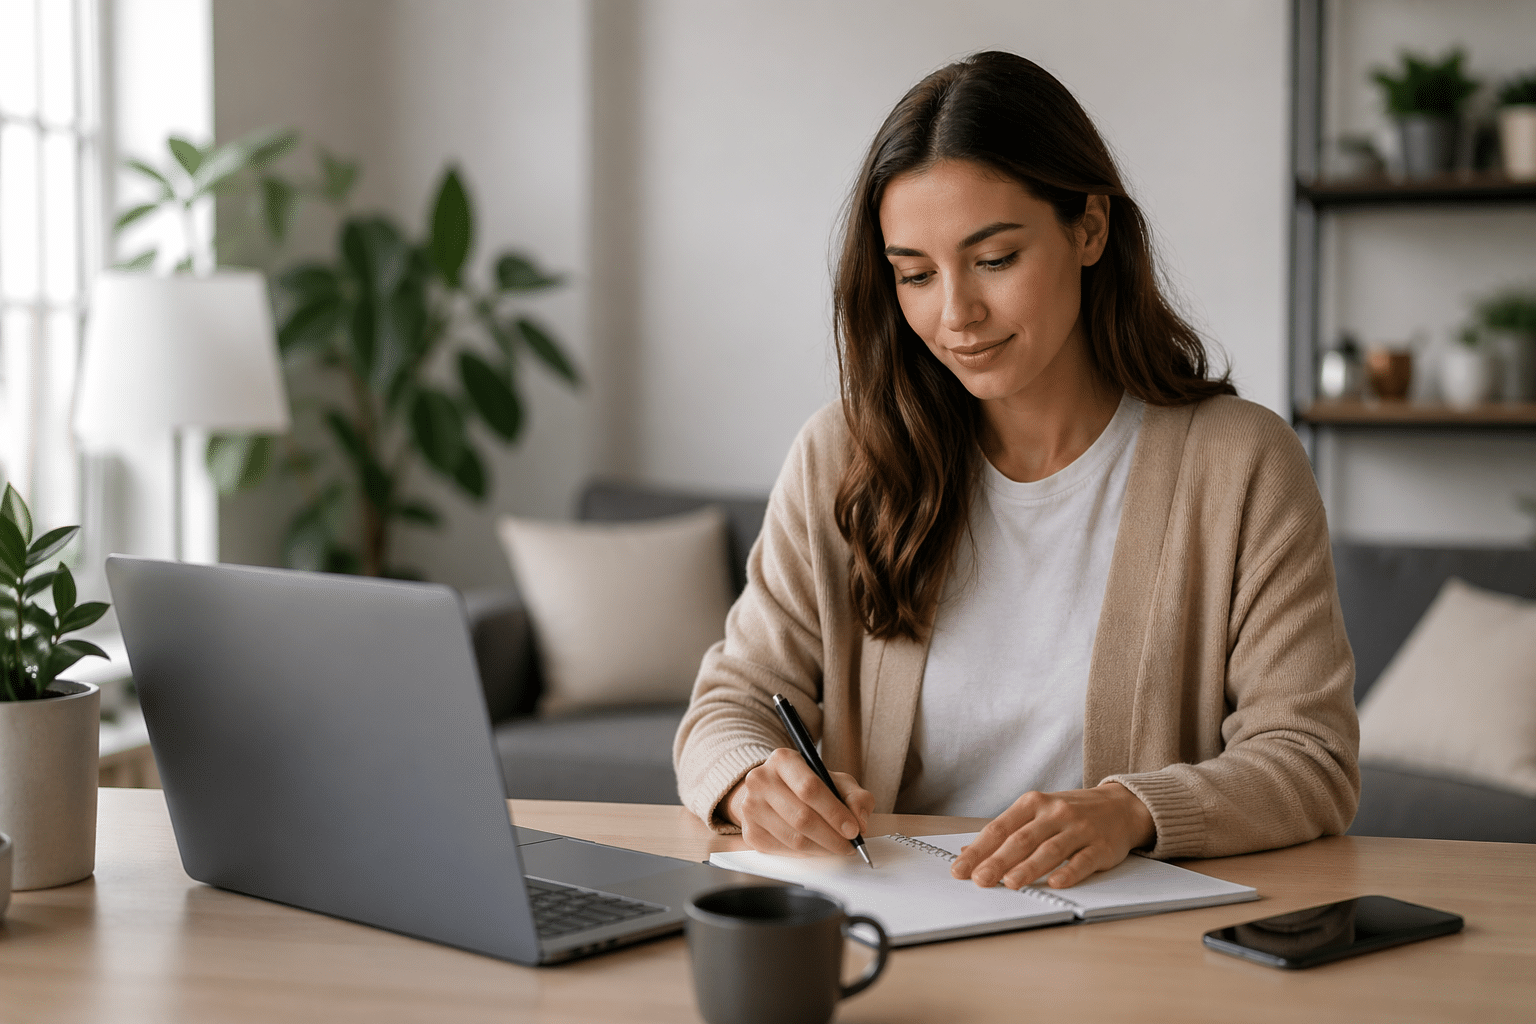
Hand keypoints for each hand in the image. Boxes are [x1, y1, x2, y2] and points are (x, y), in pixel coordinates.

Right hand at [723, 747, 874, 856]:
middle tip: (850, 845)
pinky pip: (784, 850)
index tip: (853, 829)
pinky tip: (817, 848)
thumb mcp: (836, 781)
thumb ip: (855, 797)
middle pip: (801, 817)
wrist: (773, 792)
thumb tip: (859, 822)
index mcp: (783, 759)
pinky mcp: (750, 832)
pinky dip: (806, 854)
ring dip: (822, 848)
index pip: (809, 788)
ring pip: (793, 838)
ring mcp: (751, 807)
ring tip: (837, 847)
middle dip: (832, 836)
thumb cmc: (808, 785)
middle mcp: (760, 780)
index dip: (834, 812)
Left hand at [951, 782, 1154, 888]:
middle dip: (997, 861)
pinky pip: (1083, 860)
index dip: (978, 850)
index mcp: (1032, 803)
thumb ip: (1006, 831)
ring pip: (1050, 849)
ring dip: (1029, 868)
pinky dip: (1069, 872)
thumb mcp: (1036, 813)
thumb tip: (967, 851)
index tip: (960, 869)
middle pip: (1021, 839)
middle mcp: (1054, 813)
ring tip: (1010, 884)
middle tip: (979, 880)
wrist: (1121, 806)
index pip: (999, 828)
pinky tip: (1056, 883)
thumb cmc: (1071, 813)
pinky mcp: (1101, 846)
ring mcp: (1079, 828)